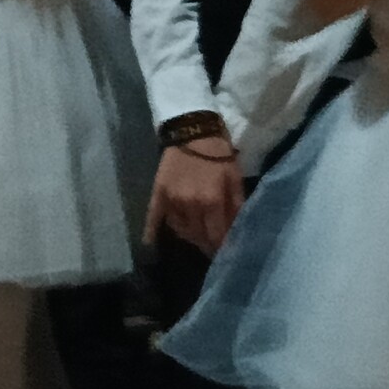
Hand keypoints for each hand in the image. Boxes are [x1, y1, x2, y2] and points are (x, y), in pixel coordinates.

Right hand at [144, 139, 244, 254]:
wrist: (192, 132)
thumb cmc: (219, 155)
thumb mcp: (235, 179)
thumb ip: (236, 206)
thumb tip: (238, 230)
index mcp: (211, 201)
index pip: (216, 235)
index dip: (222, 247)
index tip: (227, 255)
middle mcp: (189, 205)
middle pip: (198, 236)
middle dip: (207, 245)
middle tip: (213, 249)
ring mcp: (171, 200)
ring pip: (179, 230)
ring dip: (190, 237)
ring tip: (197, 239)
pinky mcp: (158, 193)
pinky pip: (153, 217)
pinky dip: (152, 231)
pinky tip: (150, 243)